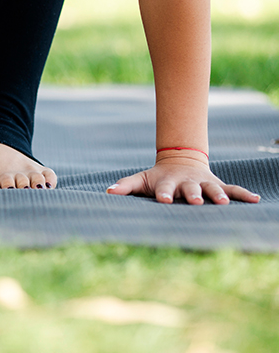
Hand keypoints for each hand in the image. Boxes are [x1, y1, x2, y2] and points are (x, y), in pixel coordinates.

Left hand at [107, 154, 260, 204]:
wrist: (179, 162)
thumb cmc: (157, 178)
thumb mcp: (141, 180)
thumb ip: (125, 186)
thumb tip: (107, 192)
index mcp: (167, 184)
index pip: (164, 190)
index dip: (164, 194)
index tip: (164, 200)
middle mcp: (186, 184)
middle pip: (190, 190)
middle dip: (193, 195)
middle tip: (196, 201)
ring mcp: (203, 183)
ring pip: (212, 189)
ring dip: (218, 195)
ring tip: (225, 202)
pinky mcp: (216, 184)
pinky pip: (232, 188)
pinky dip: (243, 193)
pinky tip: (256, 199)